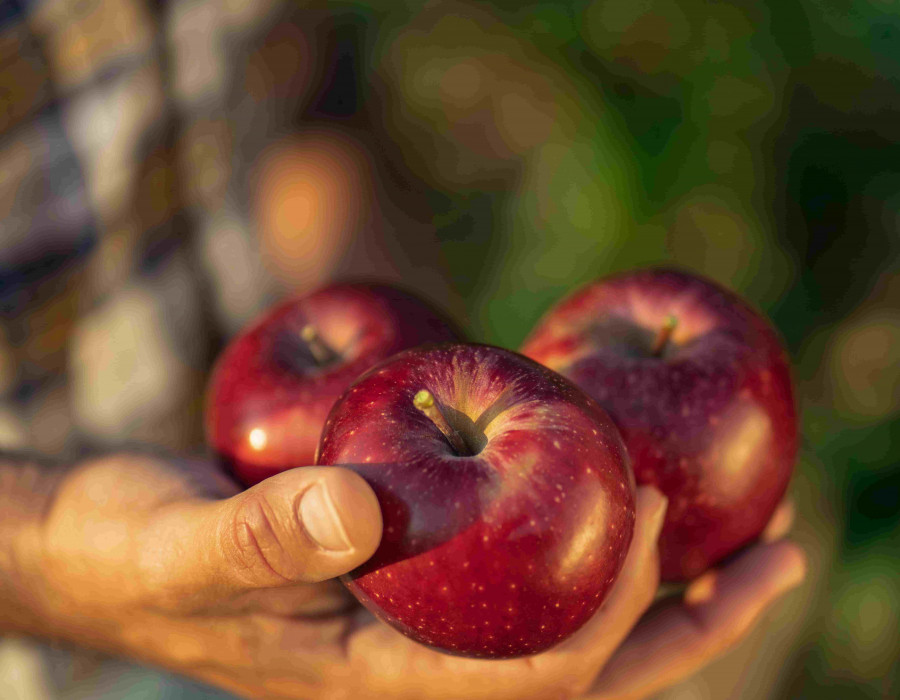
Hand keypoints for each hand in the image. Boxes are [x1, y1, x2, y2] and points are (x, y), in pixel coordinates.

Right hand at [20, 454, 803, 699]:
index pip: (530, 681)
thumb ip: (258, 534)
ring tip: (753, 519)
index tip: (661, 524)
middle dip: (691, 618)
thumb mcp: (179, 543)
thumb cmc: (136, 551)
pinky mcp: (416, 568)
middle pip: (585, 665)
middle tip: (785, 548)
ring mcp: (422, 619)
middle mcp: (417, 661)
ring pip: (570, 617)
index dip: (610, 616)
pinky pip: (525, 563)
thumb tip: (355, 508)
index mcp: (377, 682)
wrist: (108, 547)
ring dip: (666, 575)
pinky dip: (590, 528)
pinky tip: (629, 477)